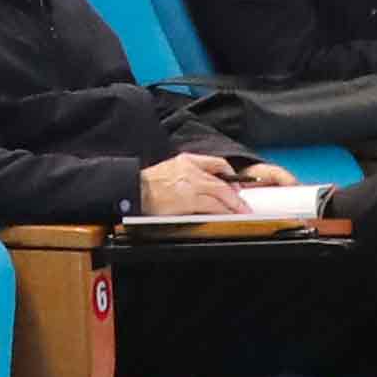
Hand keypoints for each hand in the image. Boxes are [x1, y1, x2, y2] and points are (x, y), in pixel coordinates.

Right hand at [134, 147, 260, 218]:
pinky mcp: (188, 199)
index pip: (216, 163)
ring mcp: (191, 184)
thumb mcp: (169, 171)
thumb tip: (203, 186)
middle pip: (222, 180)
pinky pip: (213, 206)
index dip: (230, 174)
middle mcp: (191, 169)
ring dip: (235, 204)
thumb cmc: (146, 185)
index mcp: (186, 160)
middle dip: (236, 193)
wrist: (133, 190)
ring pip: (222, 192)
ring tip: (242, 211)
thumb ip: (187, 175)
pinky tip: (228, 215)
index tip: (236, 184)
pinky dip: (224, 211)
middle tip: (243, 203)